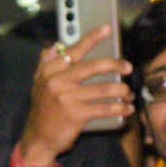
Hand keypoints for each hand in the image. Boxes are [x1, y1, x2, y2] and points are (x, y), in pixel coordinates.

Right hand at [12, 26, 130, 166]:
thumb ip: (46, 63)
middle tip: (128, 68)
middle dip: (116, 65)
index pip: (74, 50)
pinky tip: (126, 109)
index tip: (108, 28)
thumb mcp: (39, 84)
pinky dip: (119, 108)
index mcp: (50, 70)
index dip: (92, 38)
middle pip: (94, 66)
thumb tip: (54, 45)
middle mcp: (57, 81)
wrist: (37, 138)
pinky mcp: (76, 114)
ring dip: (122, 91)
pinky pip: (105, 107)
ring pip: (104, 89)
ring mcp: (67, 97)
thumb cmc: (43, 110)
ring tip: (127, 93)